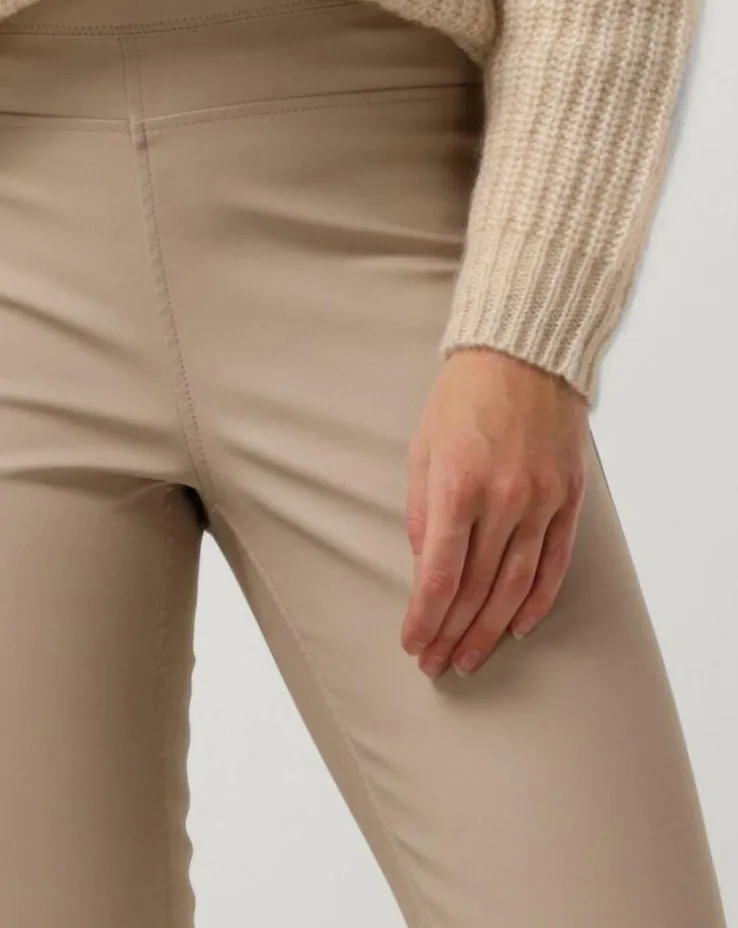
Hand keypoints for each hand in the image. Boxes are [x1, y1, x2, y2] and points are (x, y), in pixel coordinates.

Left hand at [402, 347, 588, 677]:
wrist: (522, 355)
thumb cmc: (462, 399)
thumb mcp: (423, 450)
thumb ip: (422, 513)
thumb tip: (426, 569)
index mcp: (458, 487)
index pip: (440, 574)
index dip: (425, 617)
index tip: (413, 643)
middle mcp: (503, 500)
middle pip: (476, 589)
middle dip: (452, 633)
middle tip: (436, 664)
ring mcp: (541, 501)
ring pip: (515, 585)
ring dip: (490, 629)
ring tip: (470, 658)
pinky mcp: (569, 498)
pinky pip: (554, 563)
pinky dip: (537, 600)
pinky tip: (520, 627)